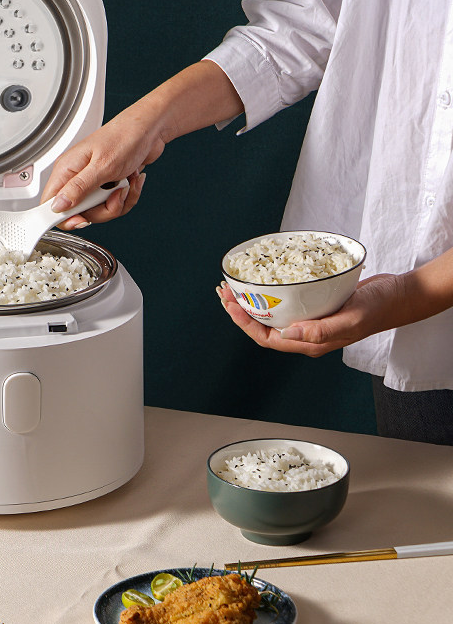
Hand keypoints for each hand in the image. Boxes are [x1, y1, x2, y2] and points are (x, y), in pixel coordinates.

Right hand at [40, 105, 161, 228]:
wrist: (149, 130)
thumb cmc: (124, 138)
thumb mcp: (101, 166)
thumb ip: (78, 188)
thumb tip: (57, 206)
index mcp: (67, 170)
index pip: (51, 204)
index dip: (64, 218)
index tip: (82, 220)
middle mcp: (77, 177)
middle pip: (80, 213)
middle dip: (102, 210)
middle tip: (113, 195)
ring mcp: (93, 182)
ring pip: (99, 211)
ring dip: (118, 202)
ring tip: (125, 184)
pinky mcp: (107, 185)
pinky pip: (113, 205)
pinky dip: (127, 197)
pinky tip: (131, 181)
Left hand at [217, 274, 403, 355]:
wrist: (399, 295)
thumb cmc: (379, 308)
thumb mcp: (351, 318)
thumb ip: (321, 330)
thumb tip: (288, 334)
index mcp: (310, 342)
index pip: (267, 338)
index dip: (245, 323)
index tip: (232, 305)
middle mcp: (307, 333)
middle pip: (264, 326)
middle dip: (241, 311)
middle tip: (225, 291)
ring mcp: (311, 320)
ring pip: (272, 314)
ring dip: (252, 301)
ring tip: (235, 286)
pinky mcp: (315, 305)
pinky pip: (285, 302)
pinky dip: (269, 292)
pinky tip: (262, 281)